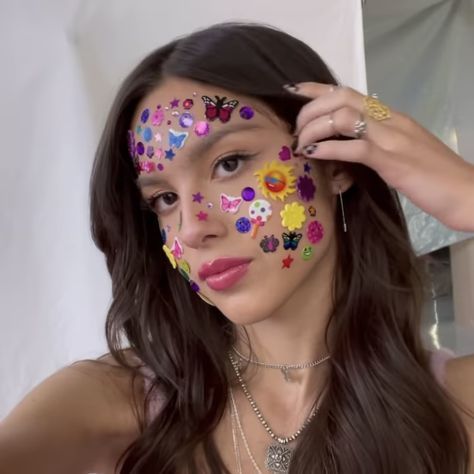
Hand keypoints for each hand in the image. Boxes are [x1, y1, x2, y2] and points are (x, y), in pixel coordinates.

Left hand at [287, 82, 473, 232]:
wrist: (465, 192)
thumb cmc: (432, 175)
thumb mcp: (400, 152)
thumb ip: (374, 144)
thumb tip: (342, 150)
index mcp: (391, 117)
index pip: (350, 93)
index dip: (318, 89)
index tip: (294, 91)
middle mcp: (389, 120)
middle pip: (341, 98)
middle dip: (310, 110)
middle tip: (296, 131)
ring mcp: (391, 138)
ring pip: (343, 117)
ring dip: (314, 129)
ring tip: (301, 145)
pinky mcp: (392, 160)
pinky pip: (354, 147)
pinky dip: (328, 147)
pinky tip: (313, 153)